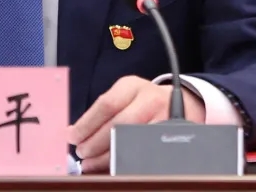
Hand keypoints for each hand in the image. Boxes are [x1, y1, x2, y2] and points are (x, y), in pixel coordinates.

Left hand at [68, 76, 205, 173]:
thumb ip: (102, 112)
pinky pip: (145, 153)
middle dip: (95, 143)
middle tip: (82, 153)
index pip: (106, 104)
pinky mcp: (171, 137)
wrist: (183, 104)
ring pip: (132, 141)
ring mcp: (163, 119)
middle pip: (118, 125)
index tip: (73, 136)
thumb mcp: (125, 96)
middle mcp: (149, 100)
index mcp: (132, 86)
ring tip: (91, 164)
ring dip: (107, 157)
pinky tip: (112, 168)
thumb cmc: (144, 102)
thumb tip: (74, 133)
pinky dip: (125, 163)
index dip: (87, 124)